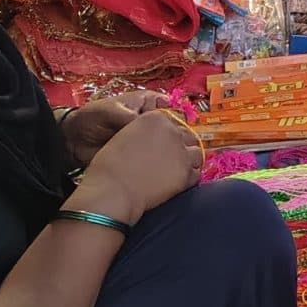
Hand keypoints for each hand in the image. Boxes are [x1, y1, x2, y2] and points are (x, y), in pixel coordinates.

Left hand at [60, 93, 169, 168]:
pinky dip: (158, 165)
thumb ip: (129, 116)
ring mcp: (147, 140)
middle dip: (174, 139)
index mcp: (147, 103)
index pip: (170, 108)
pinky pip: (154, 160)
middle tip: (175, 150)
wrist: (73, 141)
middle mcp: (151, 121)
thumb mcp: (110, 110)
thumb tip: (149, 126)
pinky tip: (160, 170)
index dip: (176, 120)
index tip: (177, 132)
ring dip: (167, 153)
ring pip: (165, 146)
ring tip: (167, 161)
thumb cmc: (91, 117)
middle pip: (172, 129)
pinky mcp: (142, 156)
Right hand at [74, 105, 201, 226]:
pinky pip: (196, 173)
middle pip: (186, 137)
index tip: (162, 147)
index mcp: (156, 117)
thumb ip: (144, 133)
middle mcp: (172, 130)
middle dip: (179, 148)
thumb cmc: (110, 165)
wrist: (113, 188)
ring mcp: (182, 151)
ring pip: (196, 154)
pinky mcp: (186, 172)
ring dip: (188, 162)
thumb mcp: (125, 136)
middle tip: (168, 162)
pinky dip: (189, 179)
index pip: (172, 123)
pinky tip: (176, 184)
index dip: (168, 136)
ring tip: (174, 172)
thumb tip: (153, 142)